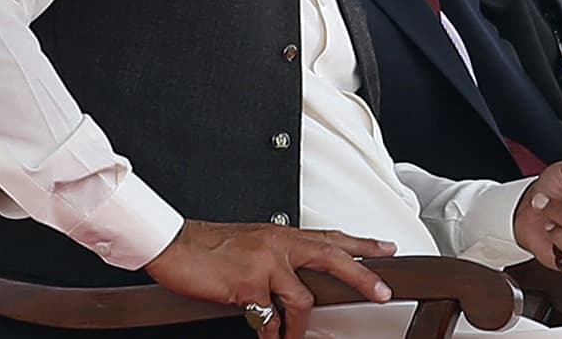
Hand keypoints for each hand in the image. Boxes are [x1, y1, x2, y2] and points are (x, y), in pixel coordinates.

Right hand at [144, 220, 396, 338]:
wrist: (174, 243)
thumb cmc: (208, 246)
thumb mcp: (252, 243)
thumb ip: (278, 257)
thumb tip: (295, 280)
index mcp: (282, 233)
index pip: (331, 236)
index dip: (362, 243)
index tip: (387, 249)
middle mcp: (279, 244)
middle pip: (333, 258)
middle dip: (362, 276)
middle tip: (383, 291)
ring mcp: (266, 264)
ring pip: (302, 299)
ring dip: (299, 326)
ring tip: (292, 338)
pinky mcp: (249, 285)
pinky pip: (270, 318)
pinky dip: (270, 332)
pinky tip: (266, 335)